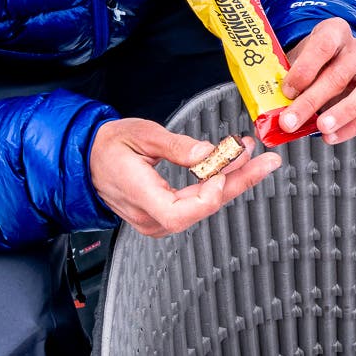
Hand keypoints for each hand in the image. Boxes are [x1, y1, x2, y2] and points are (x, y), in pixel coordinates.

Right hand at [89, 119, 279, 238]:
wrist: (89, 161)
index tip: (222, 170)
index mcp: (138, 195)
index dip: (207, 196)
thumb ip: (175, 145)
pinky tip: (233, 167)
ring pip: (204, 207)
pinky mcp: (165, 218)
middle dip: (239, 182)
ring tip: (252, 155)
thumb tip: (207, 153)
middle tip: (267, 161)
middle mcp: (149, 217)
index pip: (178, 213)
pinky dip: (218, 184)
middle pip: (202, 209)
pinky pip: (197, 205)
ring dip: (232, 181)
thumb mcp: (140, 134)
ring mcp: (157, 221)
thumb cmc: (110, 146)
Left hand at [281, 17, 355, 143]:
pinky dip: (350, 128)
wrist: (330, 60)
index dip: (304, 70)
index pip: (323, 46)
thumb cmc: (311, 60)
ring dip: (341, 114)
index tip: (287, 90)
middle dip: (311, 102)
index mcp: (334, 31)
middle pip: (338, 75)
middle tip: (290, 121)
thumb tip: (267, 115)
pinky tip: (331, 136)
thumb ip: (283, 82)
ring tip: (321, 129)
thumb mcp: (295, 60)